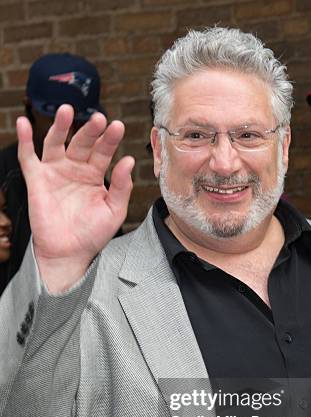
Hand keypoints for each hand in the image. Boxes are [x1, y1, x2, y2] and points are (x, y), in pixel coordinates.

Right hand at [17, 105, 134, 291]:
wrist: (69, 253)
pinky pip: (28, 157)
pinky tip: (23, 123)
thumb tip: (129, 160)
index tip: (118, 127)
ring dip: (61, 126)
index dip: (110, 139)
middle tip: (99, 118)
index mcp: (95, 175)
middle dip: (90, 130)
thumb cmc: (93, 234)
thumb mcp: (114, 211)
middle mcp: (75, 169)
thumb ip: (123, 187)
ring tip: (67, 110)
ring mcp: (55, 172)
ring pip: (57, 143)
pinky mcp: (37, 181)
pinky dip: (24, 140)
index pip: (104, 151)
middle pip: (82, 143)